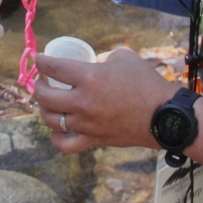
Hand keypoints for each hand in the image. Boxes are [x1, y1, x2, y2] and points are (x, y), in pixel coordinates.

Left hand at [35, 47, 177, 153]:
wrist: (164, 115)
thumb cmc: (146, 82)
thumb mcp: (123, 57)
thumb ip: (103, 58)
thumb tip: (91, 63)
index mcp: (90, 77)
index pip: (53, 68)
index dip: (41, 62)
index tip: (39, 59)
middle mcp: (84, 102)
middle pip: (45, 97)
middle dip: (38, 86)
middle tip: (43, 80)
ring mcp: (87, 124)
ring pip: (50, 120)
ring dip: (44, 109)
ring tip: (49, 102)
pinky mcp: (94, 140)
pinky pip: (65, 144)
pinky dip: (56, 137)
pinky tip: (57, 128)